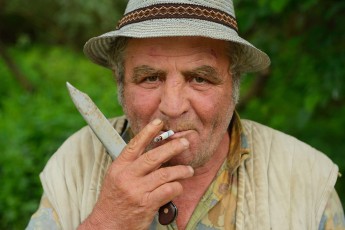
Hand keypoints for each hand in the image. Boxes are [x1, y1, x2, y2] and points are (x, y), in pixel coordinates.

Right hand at [79, 119, 193, 228]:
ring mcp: (137, 190)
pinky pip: (168, 190)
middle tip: (185, 142)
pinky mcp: (146, 204)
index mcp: (119, 167)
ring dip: (180, 170)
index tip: (159, 123)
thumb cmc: (113, 200)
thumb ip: (131, 164)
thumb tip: (152, 150)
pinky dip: (177, 187)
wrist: (107, 225)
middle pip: (154, 156)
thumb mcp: (116, 178)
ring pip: (165, 174)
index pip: (134, 145)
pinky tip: (179, 186)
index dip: (148, 132)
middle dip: (172, 147)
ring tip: (188, 170)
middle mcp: (127, 176)